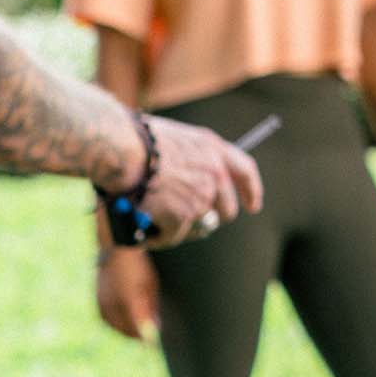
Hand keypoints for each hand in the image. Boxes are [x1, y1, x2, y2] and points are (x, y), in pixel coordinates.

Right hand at [95, 248, 158, 344]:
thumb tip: (155, 328)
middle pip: (125, 329)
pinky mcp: (97, 300)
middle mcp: (114, 304)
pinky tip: (122, 324)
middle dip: (136, 336)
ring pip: (114, 326)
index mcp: (130, 301)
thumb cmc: (139, 267)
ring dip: (124, 332)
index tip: (151, 344)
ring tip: (135, 333)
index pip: (138, 328)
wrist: (116, 250)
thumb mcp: (150, 286)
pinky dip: (114, 324)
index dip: (145, 338)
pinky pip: (105, 319)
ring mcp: (103, 302)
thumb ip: (151, 309)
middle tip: (145, 339)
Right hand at [129, 117, 262, 248]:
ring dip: (179, 227)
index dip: (251, 190)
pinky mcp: (182, 216)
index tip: (253, 205)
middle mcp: (215, 173)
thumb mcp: (177, 139)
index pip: (245, 171)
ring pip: (197, 224)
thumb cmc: (137, 140)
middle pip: (226, 208)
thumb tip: (186, 182)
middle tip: (191, 220)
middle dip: (211, 217)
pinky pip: (174, 235)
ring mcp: (201, 196)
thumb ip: (190, 159)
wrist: (122, 150)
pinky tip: (146, 231)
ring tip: (155, 221)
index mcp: (214, 148)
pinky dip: (159, 236)